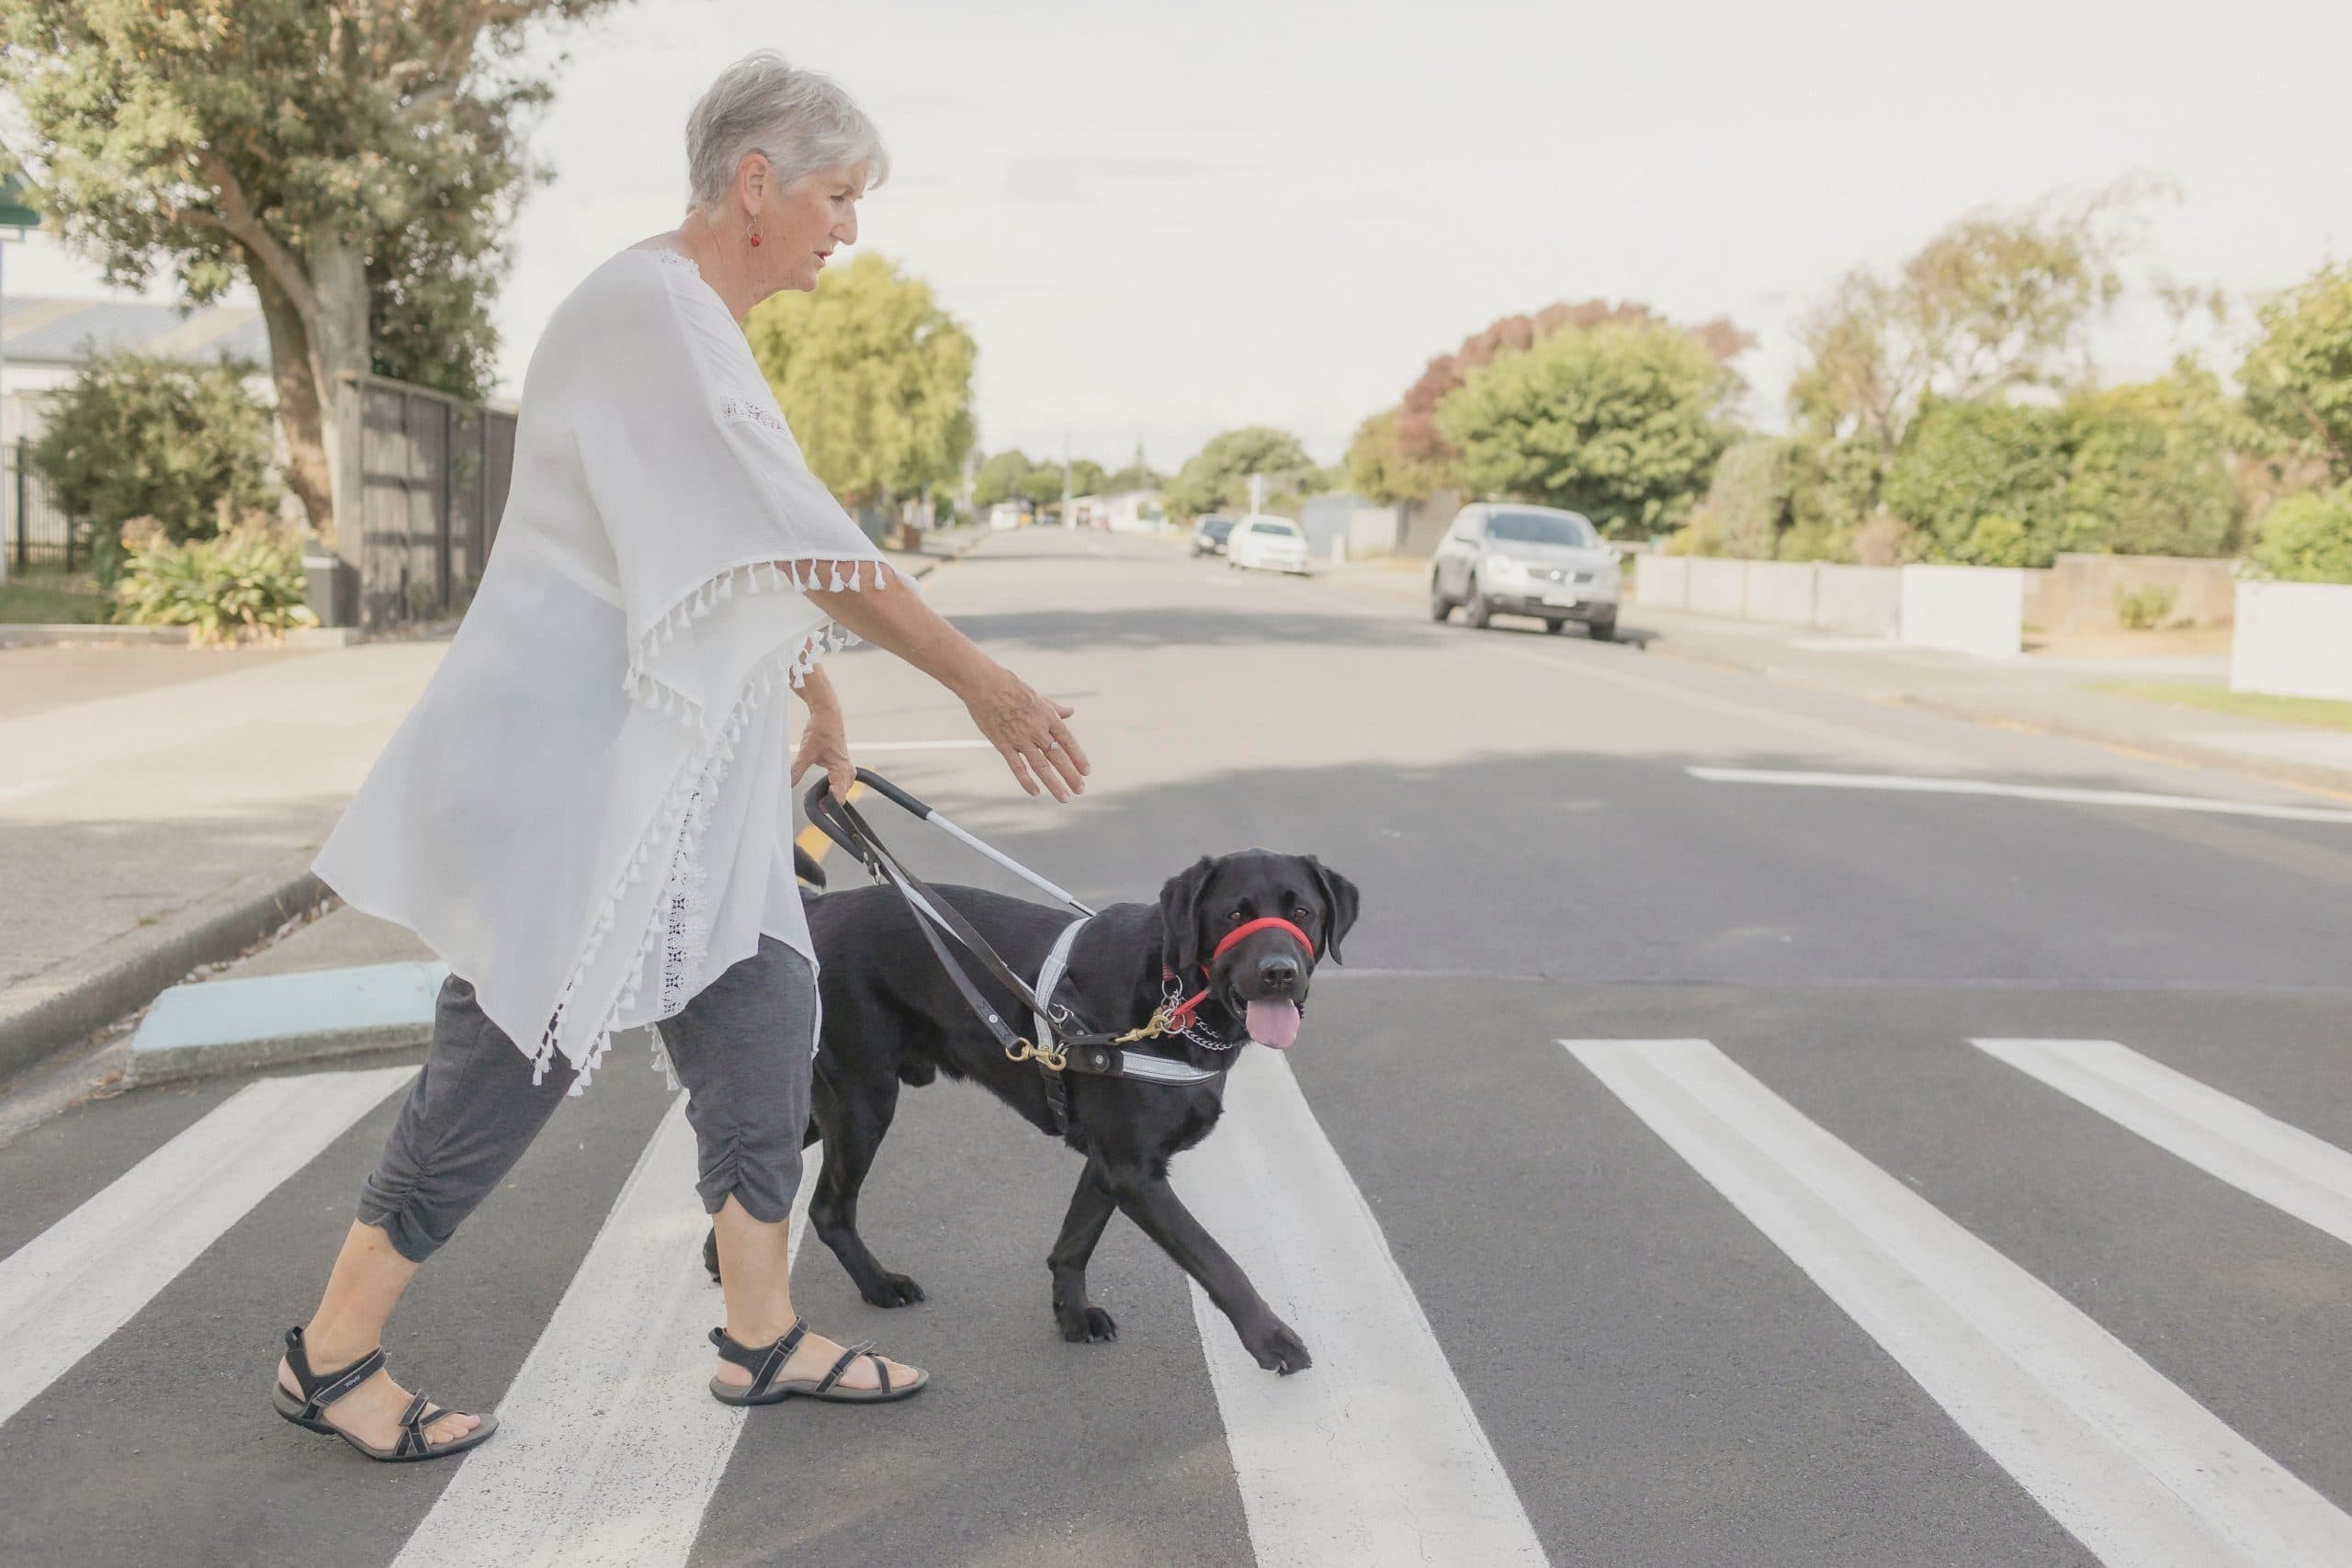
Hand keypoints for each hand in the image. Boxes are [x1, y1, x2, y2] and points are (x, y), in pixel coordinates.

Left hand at [790, 707, 854, 800]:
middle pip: (841, 795)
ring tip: (815, 796)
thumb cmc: (821, 730)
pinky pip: (843, 782)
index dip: (829, 806)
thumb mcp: (805, 752)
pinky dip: (833, 787)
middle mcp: (847, 770)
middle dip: (828, 802)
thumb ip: (796, 770)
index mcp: (840, 768)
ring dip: (831, 795)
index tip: (817, 809)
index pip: (839, 796)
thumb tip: (787, 784)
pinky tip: (823, 788)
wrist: (828, 715)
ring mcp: (847, 767)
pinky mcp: (844, 765)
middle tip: (811, 802)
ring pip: (843, 789)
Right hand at [961, 664, 1088, 800]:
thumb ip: (1055, 708)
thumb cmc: (1011, 687)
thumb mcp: (1039, 696)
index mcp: (1048, 717)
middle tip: (1080, 789)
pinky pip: (1017, 767)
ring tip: (1065, 797)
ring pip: (1041, 766)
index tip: (1087, 772)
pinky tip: (1036, 792)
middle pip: (1058, 757)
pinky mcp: (1003, 744)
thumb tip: (1070, 712)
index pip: (1068, 741)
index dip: (1079, 758)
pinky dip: (1027, 781)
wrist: (985, 685)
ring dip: (1054, 784)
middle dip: (1071, 775)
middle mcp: (1037, 730)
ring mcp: (1020, 739)